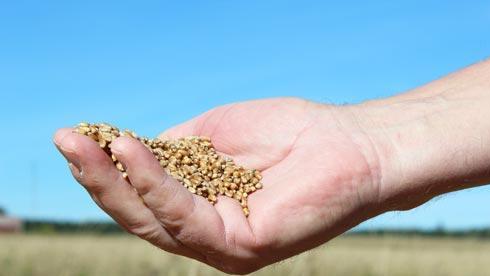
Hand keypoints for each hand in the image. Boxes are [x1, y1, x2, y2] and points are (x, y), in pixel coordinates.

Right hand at [53, 98, 384, 273]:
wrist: (350, 143)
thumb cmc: (289, 132)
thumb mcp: (216, 134)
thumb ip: (174, 150)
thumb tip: (130, 151)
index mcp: (202, 205)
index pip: (143, 194)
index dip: (108, 167)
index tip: (81, 135)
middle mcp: (208, 231)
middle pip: (139, 214)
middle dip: (98, 178)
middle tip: (67, 140)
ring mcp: (222, 244)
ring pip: (152, 223)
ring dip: (114, 183)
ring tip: (88, 145)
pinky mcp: (240, 248)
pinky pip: (185, 218)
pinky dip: (155, 184)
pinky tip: (132, 151)